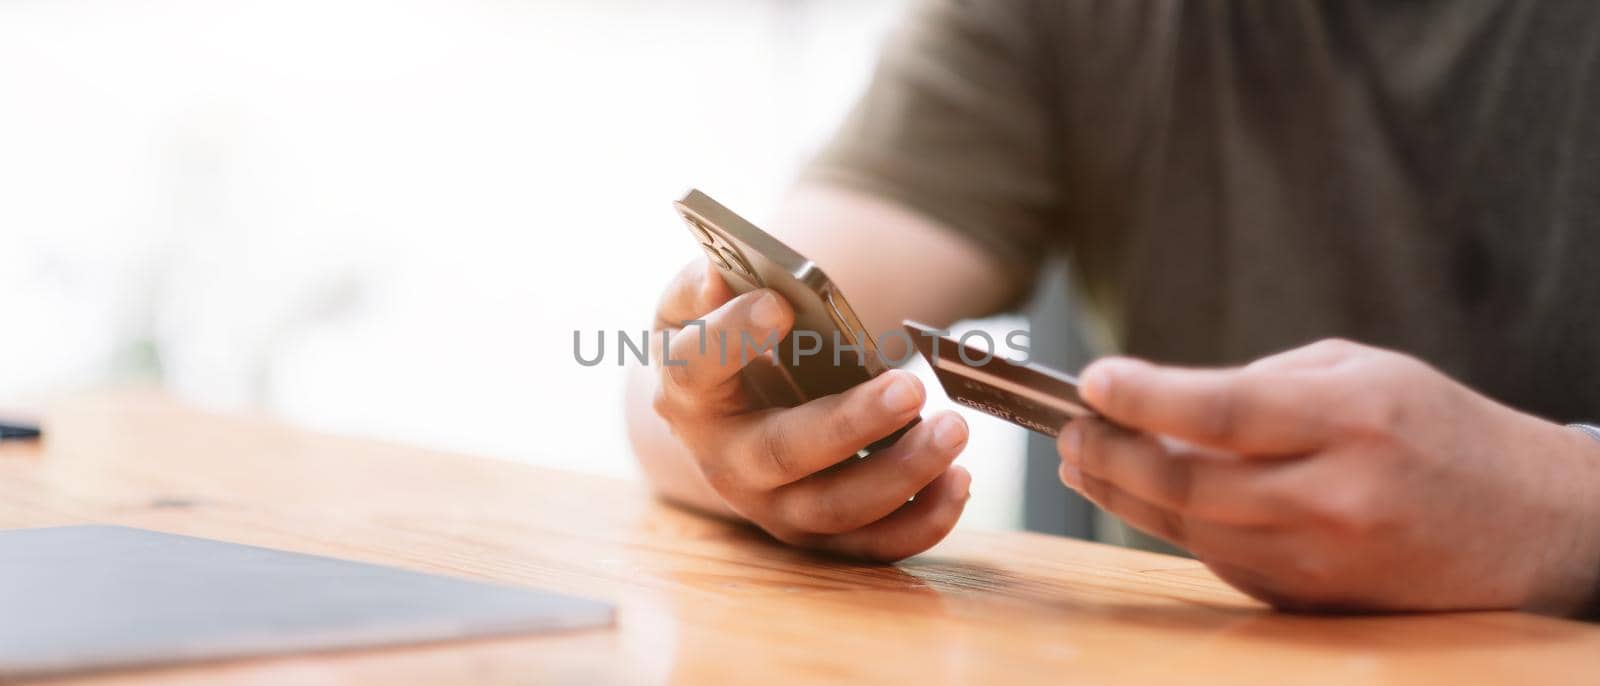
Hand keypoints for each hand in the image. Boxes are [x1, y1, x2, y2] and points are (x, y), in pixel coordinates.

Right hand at [649, 259, 971, 560]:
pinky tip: (958, 479)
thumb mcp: (690, 316)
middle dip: (850, 424)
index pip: (697, 368)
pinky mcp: (819, 536)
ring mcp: (773, 507)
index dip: (732, 337)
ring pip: (836, 507)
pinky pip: (872, 545)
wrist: (723, 428)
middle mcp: (726, 462)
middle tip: (909, 387)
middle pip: (783, 452)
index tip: (778, 305)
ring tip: (953, 429)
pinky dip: (922, 520)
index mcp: (690, 396)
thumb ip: (696, 289)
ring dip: (902, 474)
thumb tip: (716, 277)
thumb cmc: (717, 358)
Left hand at [1056, 339, 1599, 613]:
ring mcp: (1320, 558)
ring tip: (1082, 458)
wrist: (1526, 523)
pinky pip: (1217, 558)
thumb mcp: (1360, 371)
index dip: (1144, 398)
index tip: (1092, 382)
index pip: (1220, 412)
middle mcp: (1334, 496)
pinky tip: (1138, 493)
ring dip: (1121, 492)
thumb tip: (1158, 404)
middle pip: (1186, 483)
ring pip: (1189, 528)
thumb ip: (1260, 383)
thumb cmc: (1435, 428)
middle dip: (1109, 454)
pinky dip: (1170, 524)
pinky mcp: (1309, 597)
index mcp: (1351, 420)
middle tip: (1069, 429)